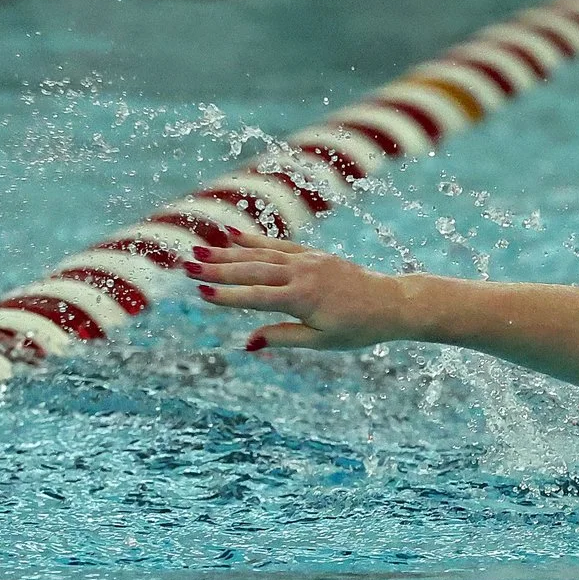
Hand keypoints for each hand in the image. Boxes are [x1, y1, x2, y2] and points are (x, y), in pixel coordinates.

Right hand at [184, 230, 418, 350]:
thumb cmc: (358, 328)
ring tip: (200, 250)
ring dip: (229, 252)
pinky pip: (279, 246)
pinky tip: (232, 236)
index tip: (200, 294)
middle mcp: (303, 275)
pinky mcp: (314, 255)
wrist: (391, 302)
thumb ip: (283, 337)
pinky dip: (255, 241)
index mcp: (303, 299)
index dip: (228, 297)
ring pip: (262, 255)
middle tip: (187, 266)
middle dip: (219, 269)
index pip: (257, 298)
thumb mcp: (321, 341)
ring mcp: (309, 261)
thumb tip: (247, 343)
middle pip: (253, 271)